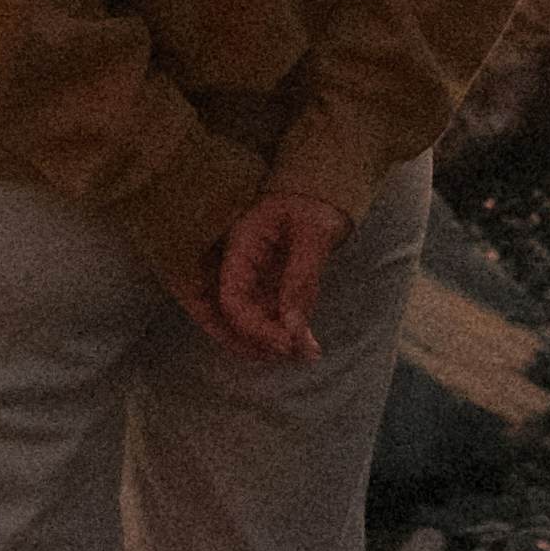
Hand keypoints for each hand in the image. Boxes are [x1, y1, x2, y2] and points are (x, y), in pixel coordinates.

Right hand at [201, 187, 348, 365]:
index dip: (251, 326)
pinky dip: (288, 335)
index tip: (283, 343)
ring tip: (309, 354)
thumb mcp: (313, 234)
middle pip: (235, 317)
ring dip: (277, 344)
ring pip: (253, 322)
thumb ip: (302, 278)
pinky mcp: (269, 289)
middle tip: (297, 355)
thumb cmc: (313, 205)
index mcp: (240, 247)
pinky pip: (272, 318)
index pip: (231, 297)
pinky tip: (308, 347)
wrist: (319, 195)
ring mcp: (254, 280)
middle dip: (262, 343)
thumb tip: (294, 327)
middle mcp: (240, 268)